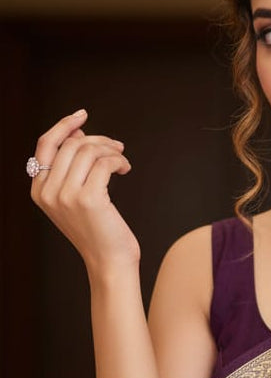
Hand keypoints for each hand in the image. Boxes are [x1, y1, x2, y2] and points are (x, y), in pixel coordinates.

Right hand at [30, 109, 138, 273]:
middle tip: (117, 147)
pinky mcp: (88, 199)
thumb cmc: (98, 231)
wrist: (109, 262)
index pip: (46, 145)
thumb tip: (79, 131)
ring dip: (111, 150)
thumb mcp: (76, 198)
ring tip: (122, 160)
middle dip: (97, 140)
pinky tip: (125, 168)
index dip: (64, 126)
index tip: (83, 115)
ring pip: (88, 151)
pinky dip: (118, 160)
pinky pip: (104, 163)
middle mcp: (48, 192)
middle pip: (71, 145)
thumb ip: (71, 168)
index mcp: (39, 190)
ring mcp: (66, 195)